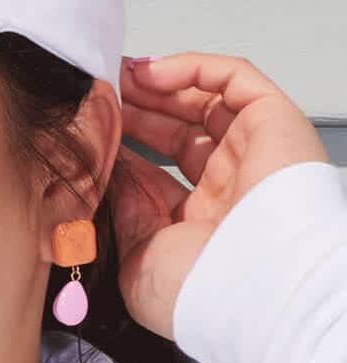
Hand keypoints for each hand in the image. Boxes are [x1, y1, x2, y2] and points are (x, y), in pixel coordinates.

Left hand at [113, 52, 329, 340]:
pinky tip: (149, 72)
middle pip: (177, 128)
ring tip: (115, 78)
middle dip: (134, 107)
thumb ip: (122, 209)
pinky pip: (235, 79)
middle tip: (97, 94)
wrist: (254, 295)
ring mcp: (252, 154)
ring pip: (203, 100)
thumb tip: (106, 170)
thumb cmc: (203, 293)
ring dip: (156, 84)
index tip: (87, 126)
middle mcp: (228, 186)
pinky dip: (192, 67)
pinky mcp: (275, 124)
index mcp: (199, 223)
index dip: (123, 142)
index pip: (156, 168)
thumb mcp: (137, 256)